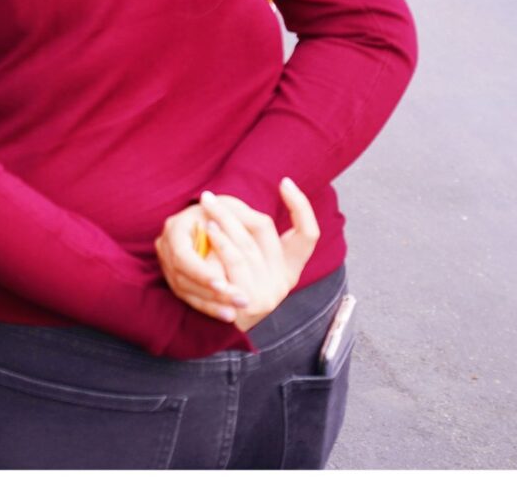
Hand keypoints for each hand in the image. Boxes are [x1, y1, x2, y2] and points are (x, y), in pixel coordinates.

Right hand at [156, 205, 246, 321]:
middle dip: (211, 293)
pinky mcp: (176, 278)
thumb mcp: (231, 209)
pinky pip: (189, 297)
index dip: (201, 272)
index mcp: (175, 228)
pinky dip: (208, 307)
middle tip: (240, 301)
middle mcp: (166, 247)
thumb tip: (245, 245)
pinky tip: (227, 315)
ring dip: (211, 304)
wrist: (209, 217)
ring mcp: (168, 265)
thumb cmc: (223, 211)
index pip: (182, 256)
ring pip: (185, 291)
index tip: (222, 284)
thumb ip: (239, 223)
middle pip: (183, 277)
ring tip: (235, 313)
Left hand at [193, 181, 323, 332]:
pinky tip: (208, 230)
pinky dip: (221, 243)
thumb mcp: (253, 266)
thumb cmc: (234, 289)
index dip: (301, 208)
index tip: (286, 183)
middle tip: (212, 195)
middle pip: (265, 232)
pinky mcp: (249, 301)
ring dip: (224, 222)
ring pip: (246, 246)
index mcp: (291, 269)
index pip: (309, 235)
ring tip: (207, 208)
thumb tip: (248, 208)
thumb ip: (255, 243)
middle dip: (237, 209)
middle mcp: (284, 281)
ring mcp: (268, 293)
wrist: (223, 333)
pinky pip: (234, 264)